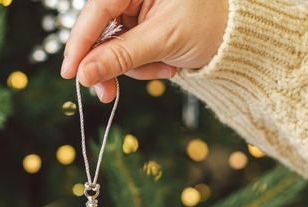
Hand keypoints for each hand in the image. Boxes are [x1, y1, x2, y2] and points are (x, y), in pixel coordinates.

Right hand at [61, 0, 228, 101]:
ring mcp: (134, 9)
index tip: (70, 73)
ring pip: (111, 47)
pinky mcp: (139, 26)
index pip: (96, 10)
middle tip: (107, 95)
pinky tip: (165, 65)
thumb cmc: (211, 25)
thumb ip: (121, 57)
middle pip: (99, 31)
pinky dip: (142, 65)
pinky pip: (125, 52)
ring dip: (134, 67)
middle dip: (110, 64)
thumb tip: (83, 74)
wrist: (237, 37)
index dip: (80, 43)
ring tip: (164, 69)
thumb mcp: (164, 41)